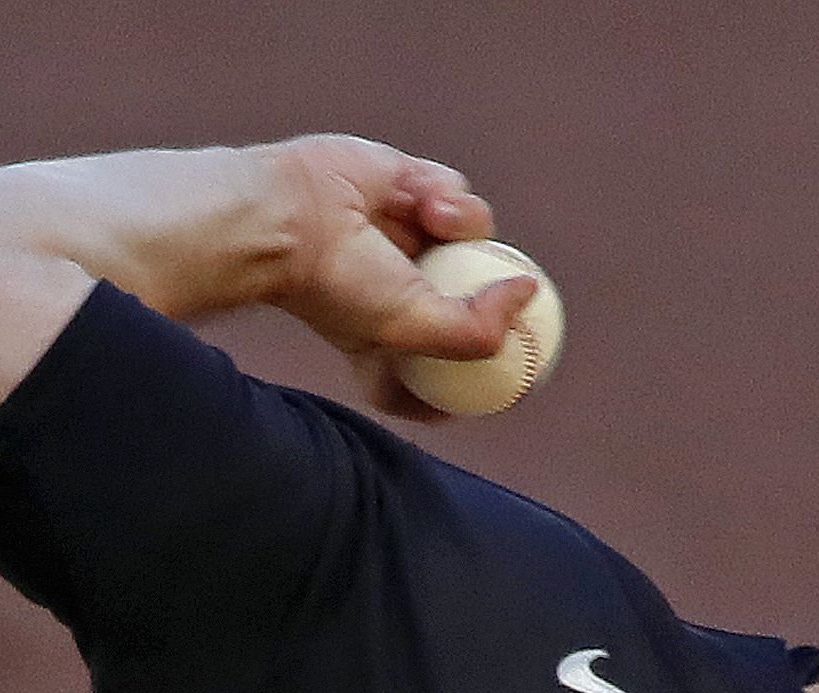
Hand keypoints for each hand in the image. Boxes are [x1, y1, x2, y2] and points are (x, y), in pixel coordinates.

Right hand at [252, 135, 542, 419]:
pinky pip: (454, 190)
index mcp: (386, 339)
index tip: (508, 383)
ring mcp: (402, 234)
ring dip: (467, 226)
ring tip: (434, 221)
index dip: (472, 377)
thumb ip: (479, 329)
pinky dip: (448, 196)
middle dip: (492, 290)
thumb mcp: (414, 328)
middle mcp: (396, 286)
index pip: (435, 372)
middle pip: (470, 293)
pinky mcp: (404, 182)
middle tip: (516, 289)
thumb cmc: (339, 284)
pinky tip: (422, 200)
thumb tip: (529, 291)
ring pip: (474, 234)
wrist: (289, 217)